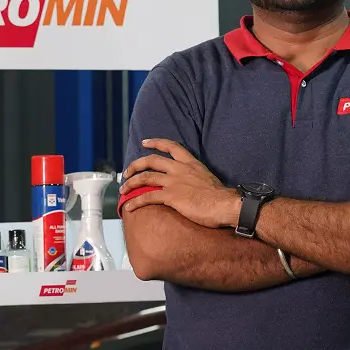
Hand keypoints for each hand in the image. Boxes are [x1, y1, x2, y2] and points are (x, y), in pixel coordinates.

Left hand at [119, 138, 238, 227]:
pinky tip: (129, 207)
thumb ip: (197, 178)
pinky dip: (136, 201)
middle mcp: (180, 169)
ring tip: (123, 189)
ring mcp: (174, 182)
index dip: (156, 143)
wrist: (226, 205)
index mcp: (191, 163)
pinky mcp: (171, 196)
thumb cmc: (221, 197)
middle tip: (126, 171)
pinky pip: (148, 197)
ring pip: (145, 177)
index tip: (145, 142)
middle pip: (151, 160)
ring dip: (131, 183)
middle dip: (135, 165)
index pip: (171, 146)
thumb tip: (194, 185)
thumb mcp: (208, 179)